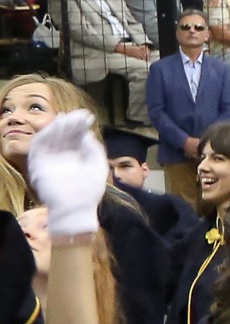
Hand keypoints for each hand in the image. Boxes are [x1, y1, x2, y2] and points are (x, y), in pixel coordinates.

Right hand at [25, 112, 106, 239]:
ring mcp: (49, 160)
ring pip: (50, 138)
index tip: (87, 116)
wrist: (76, 209)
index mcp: (75, 157)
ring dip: (58, 126)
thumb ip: (94, 149)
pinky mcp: (38, 165)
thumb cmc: (89, 191)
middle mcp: (61, 157)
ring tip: (69, 117)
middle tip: (79, 114)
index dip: (79, 126)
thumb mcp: (97, 166)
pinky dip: (46, 134)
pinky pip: (39, 146)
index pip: (74, 137)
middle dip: (70, 123)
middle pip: (63, 135)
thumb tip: (88, 134)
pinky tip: (57, 125)